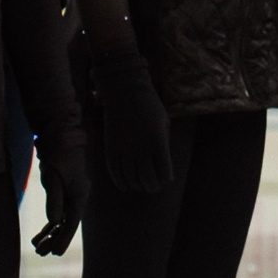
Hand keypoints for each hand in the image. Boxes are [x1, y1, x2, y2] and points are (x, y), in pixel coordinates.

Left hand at [33, 146, 88, 256]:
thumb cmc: (59, 155)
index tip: (56, 254)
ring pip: (62, 219)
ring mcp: (71, 193)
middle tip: (42, 254)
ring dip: (51, 233)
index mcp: (79, 194)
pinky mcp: (62, 190)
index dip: (64, 239)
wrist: (61, 135)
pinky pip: (57, 211)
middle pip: (67, 223)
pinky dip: (50, 223)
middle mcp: (78, 196)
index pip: (72, 222)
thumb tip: (53, 222)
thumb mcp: (53, 178)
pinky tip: (42, 233)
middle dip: (55, 239)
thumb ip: (54, 200)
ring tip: (38, 247)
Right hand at [91, 56, 173, 194]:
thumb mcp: (164, 122)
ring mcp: (123, 147)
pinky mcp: (110, 146)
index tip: (167, 180)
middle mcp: (140, 146)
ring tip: (141, 186)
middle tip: (154, 187)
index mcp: (157, 140)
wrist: (125, 91)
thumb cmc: (149, 105)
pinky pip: (114, 170)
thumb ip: (163, 142)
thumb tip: (161, 163)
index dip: (166, 179)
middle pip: (146, 177)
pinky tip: (125, 186)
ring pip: (130, 176)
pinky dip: (120, 181)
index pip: (163, 169)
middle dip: (152, 186)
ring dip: (136, 185)